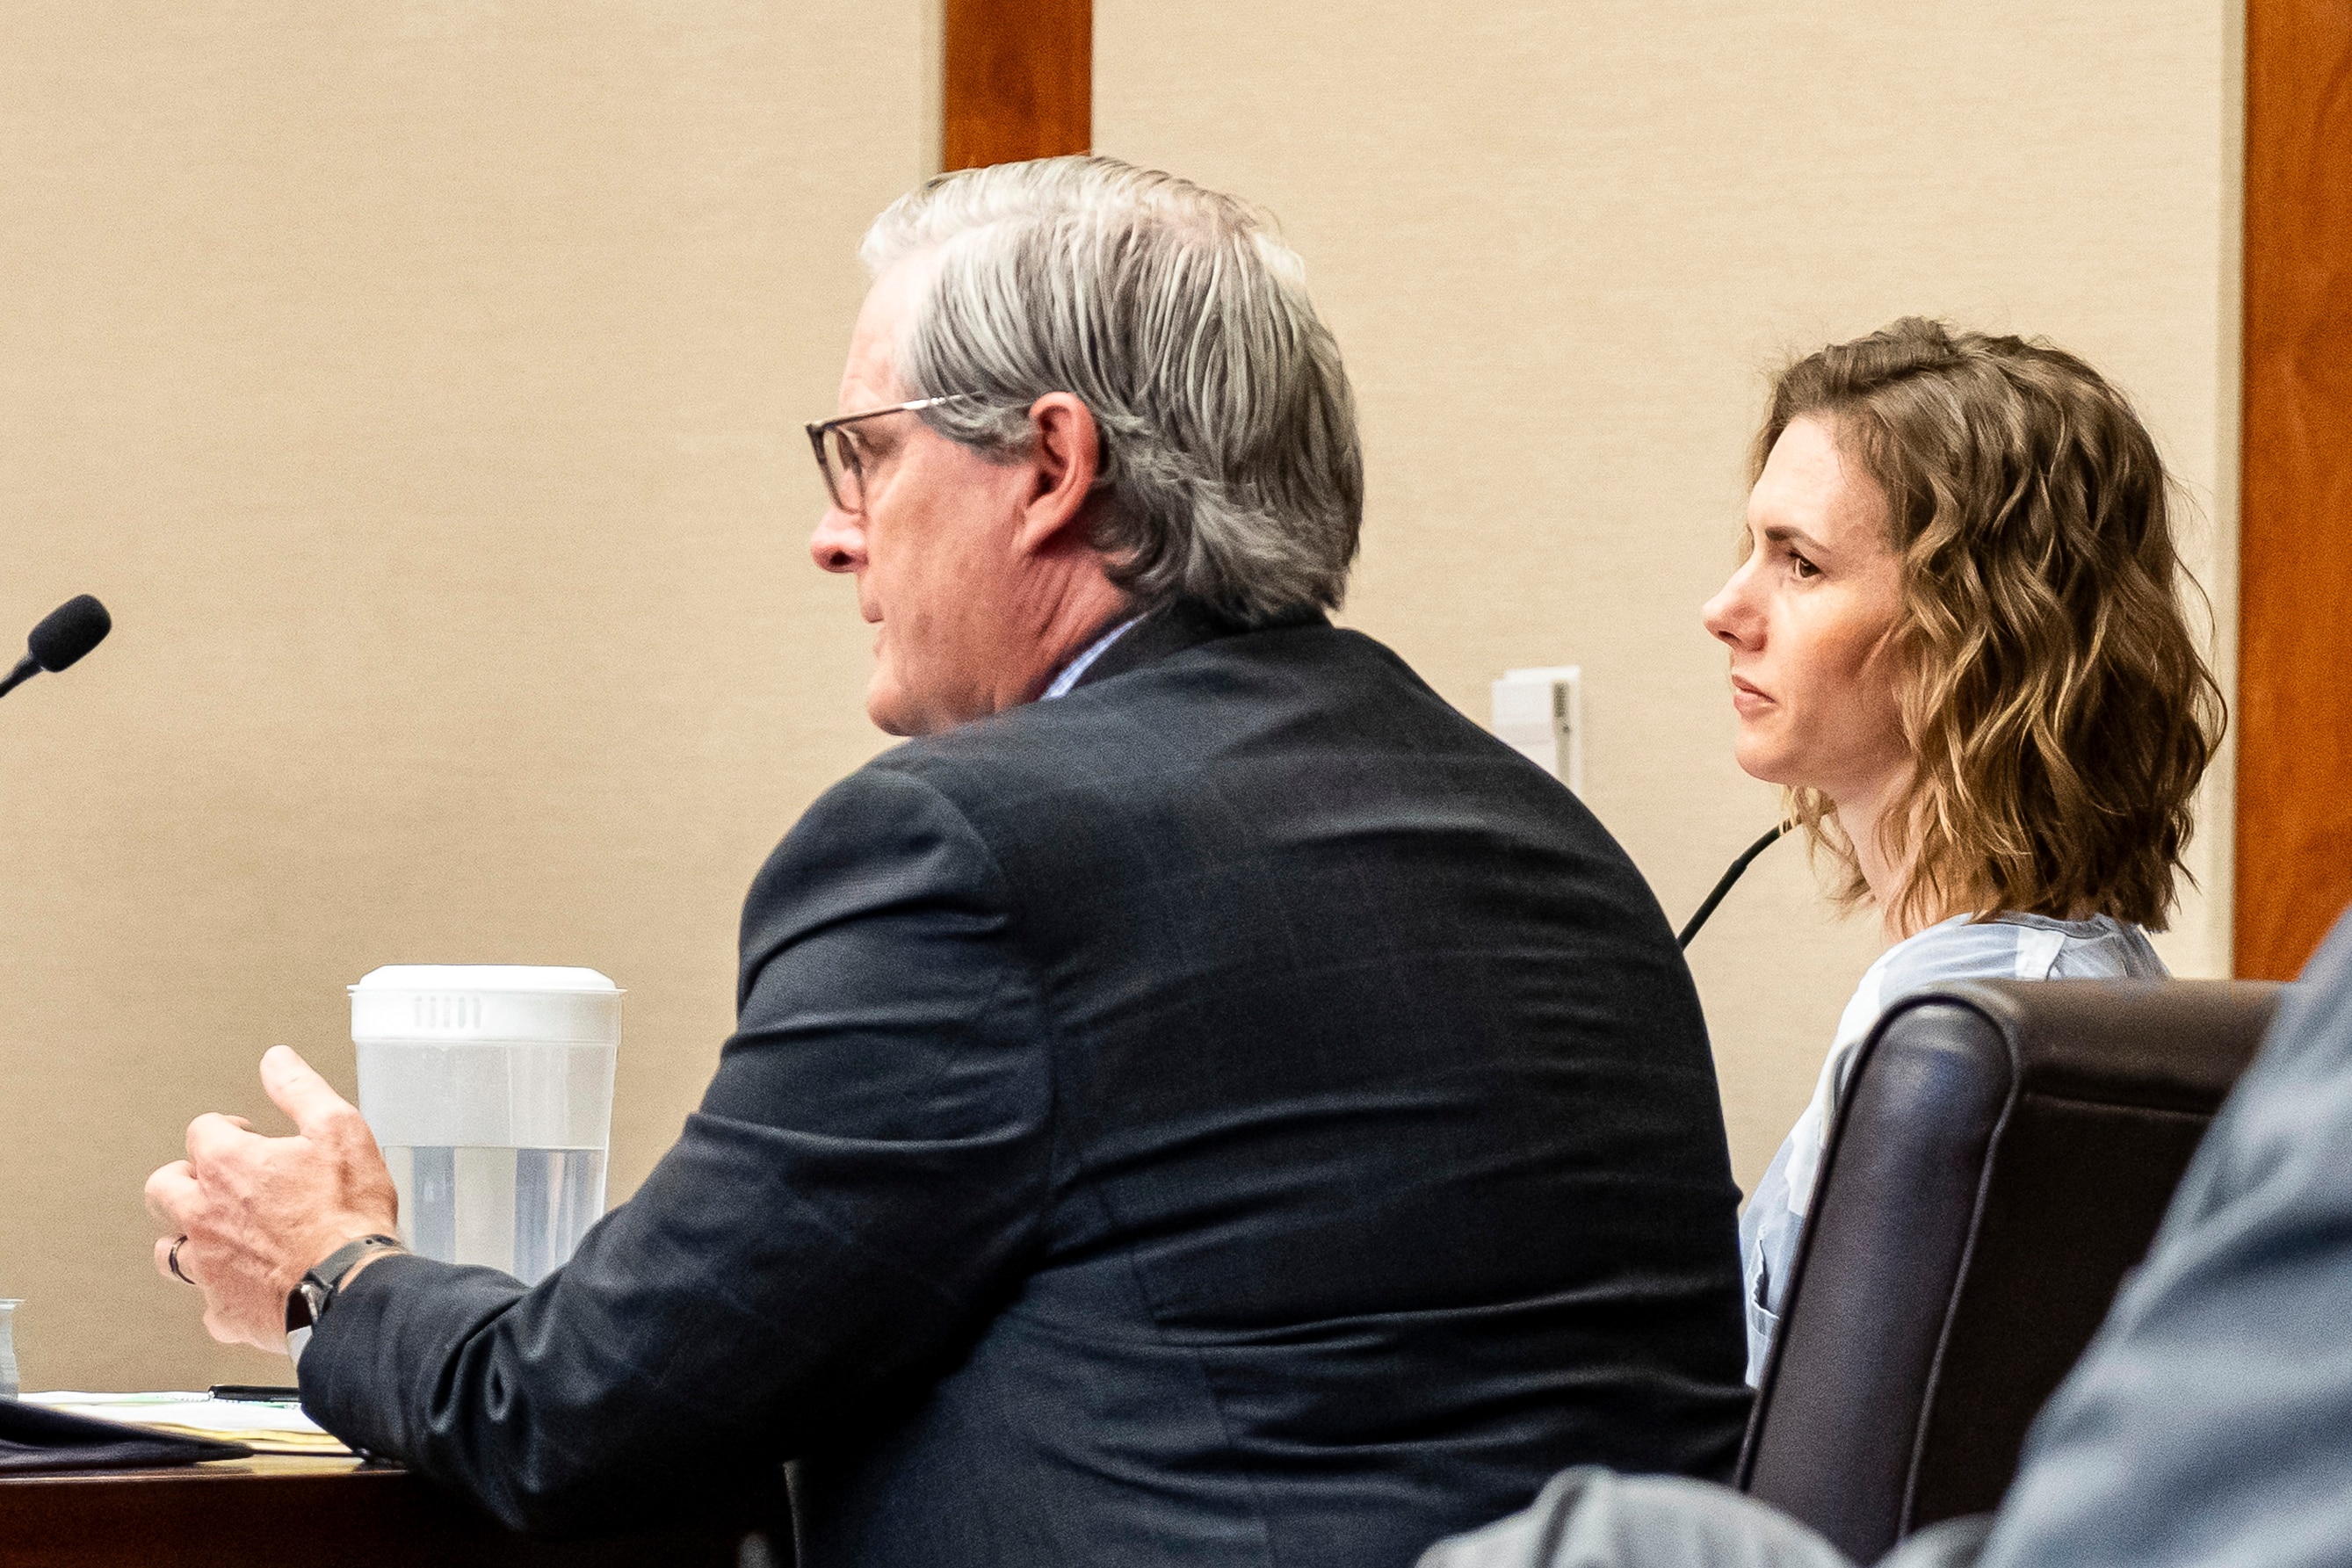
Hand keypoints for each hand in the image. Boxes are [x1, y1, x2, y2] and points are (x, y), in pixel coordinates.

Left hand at [145, 1046, 400, 1353]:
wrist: (350, 1286)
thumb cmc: (346, 1212)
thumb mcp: (337, 1130)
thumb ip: (300, 1090)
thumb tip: (276, 1060)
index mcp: (226, 1166)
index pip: (201, 1131)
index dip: (227, 1129)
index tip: (251, 1137)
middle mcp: (203, 1214)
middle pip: (162, 1188)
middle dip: (183, 1179)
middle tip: (215, 1181)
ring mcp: (208, 1266)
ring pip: (169, 1250)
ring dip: (187, 1238)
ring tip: (216, 1235)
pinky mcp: (223, 1309)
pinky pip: (208, 1303)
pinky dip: (222, 1294)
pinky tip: (243, 1287)